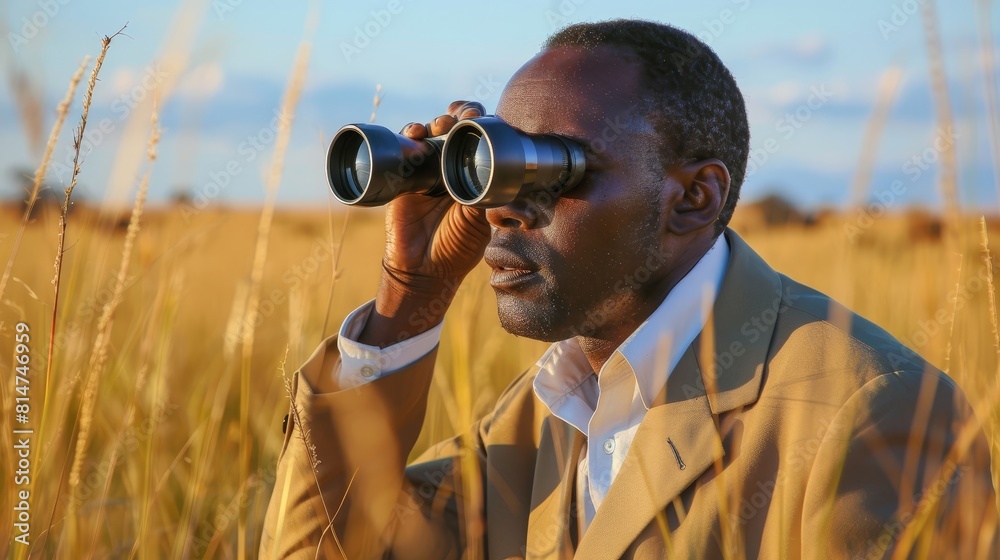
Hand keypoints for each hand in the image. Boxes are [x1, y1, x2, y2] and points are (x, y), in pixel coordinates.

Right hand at [359, 101, 490, 346]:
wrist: (424, 270)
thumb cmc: (457, 248)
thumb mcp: (480, 222)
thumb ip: (491, 199)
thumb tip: (509, 184)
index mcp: (476, 175)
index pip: (481, 139)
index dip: (482, 123)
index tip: (483, 118)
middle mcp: (453, 168)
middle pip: (456, 128)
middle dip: (459, 115)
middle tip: (463, 116)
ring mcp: (427, 170)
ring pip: (430, 133)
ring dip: (436, 122)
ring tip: (441, 125)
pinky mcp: (404, 177)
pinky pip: (404, 148)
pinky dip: (408, 135)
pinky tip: (415, 133)